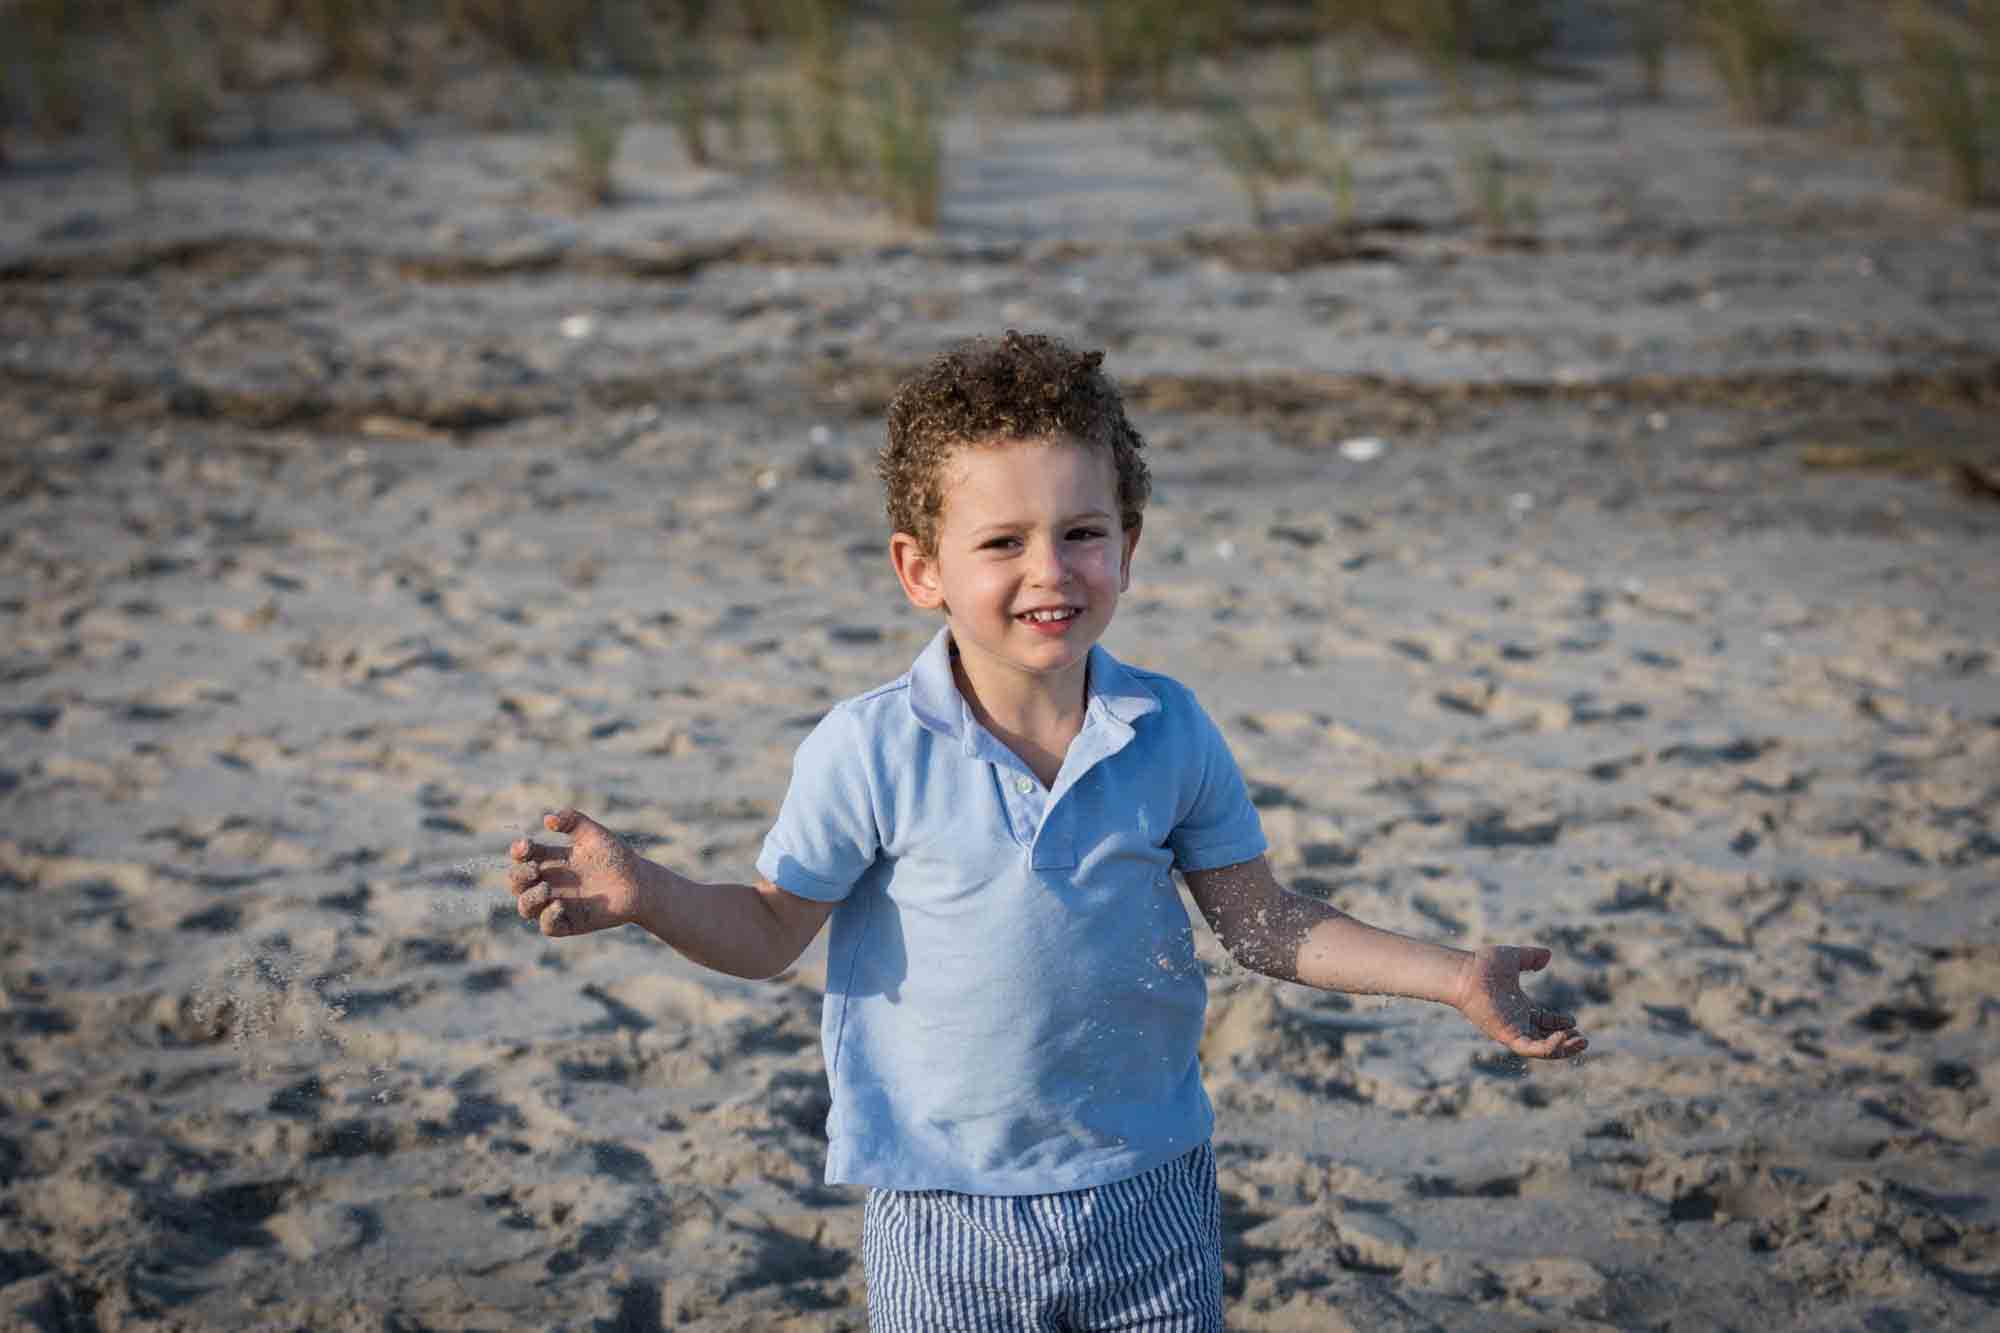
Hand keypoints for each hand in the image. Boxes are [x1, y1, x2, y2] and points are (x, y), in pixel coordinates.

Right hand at [506, 808, 644, 937]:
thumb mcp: (594, 834)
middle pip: (517, 883)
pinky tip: (559, 905)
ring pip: (525, 907)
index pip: (523, 856)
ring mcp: (556, 903)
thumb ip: (572, 820)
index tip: (526, 846)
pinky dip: (547, 917)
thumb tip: (547, 819)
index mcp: (551, 860)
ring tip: (546, 889)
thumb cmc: (616, 857)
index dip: (519, 851)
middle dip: (519, 876)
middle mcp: (549, 882)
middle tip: (534, 870)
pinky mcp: (569, 922)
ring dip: (528, 898)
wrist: (640, 883)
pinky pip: (547, 926)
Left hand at [1451, 945, 1586, 1059]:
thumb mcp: (1514, 959)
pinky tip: (1563, 1037)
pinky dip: (1549, 1048)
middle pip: (1545, 1039)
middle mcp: (1516, 1021)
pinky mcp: (1507, 1035)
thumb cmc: (1483, 965)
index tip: (1573, 1021)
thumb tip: (1548, 955)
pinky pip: (1531, 1048)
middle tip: (1583, 1041)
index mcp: (1518, 1007)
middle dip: (1566, 1042)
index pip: (1544, 1022)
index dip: (1560, 1024)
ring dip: (1562, 1049)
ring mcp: (1512, 1030)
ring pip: (1541, 1049)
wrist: (1466, 972)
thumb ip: (1531, 958)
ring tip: (1580, 1042)